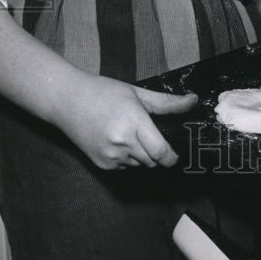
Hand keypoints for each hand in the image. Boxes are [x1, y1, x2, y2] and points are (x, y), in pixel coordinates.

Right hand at [55, 72, 197, 170]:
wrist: (68, 101)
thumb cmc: (103, 92)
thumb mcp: (137, 93)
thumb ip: (167, 102)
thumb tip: (192, 101)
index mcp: (134, 122)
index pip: (161, 152)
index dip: (172, 156)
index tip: (176, 152)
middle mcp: (122, 142)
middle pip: (152, 161)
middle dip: (156, 152)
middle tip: (148, 133)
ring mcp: (110, 156)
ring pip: (140, 165)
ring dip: (141, 155)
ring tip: (129, 133)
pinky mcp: (101, 164)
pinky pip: (124, 167)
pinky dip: (127, 158)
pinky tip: (116, 140)